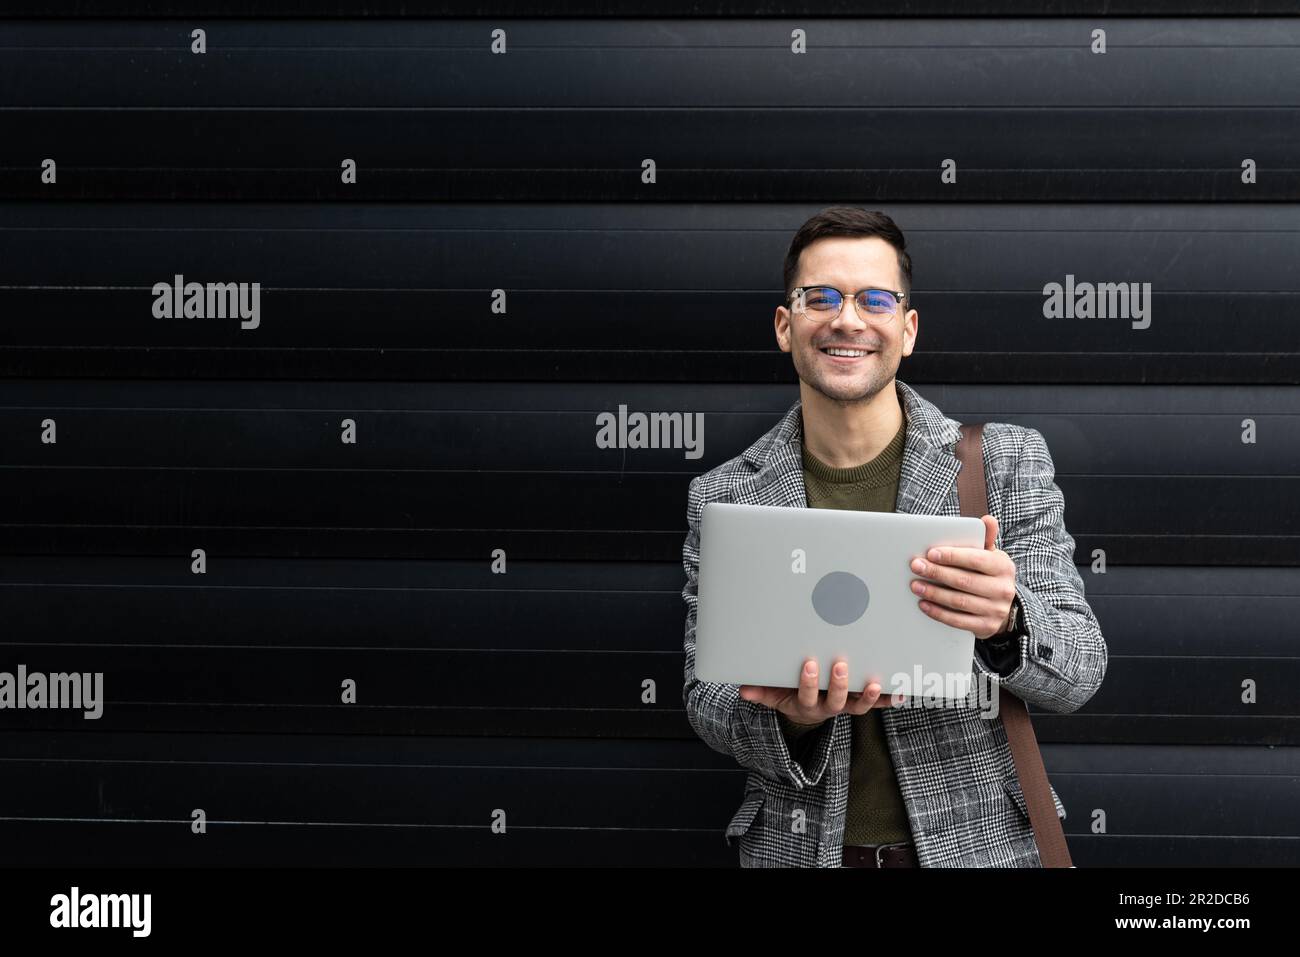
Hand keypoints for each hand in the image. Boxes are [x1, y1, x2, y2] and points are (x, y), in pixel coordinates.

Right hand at [739, 656, 905, 723]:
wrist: (806, 710)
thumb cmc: (789, 694)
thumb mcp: (773, 695)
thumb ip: (761, 692)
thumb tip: (743, 690)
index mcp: (807, 703)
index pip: (807, 695)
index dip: (809, 683)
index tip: (809, 664)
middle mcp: (829, 707)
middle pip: (837, 701)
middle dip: (840, 684)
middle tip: (842, 665)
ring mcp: (847, 705)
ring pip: (860, 705)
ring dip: (870, 696)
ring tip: (876, 683)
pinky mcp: (861, 702)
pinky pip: (879, 703)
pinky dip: (891, 698)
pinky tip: (903, 692)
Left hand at [910, 514, 1017, 640]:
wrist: (1004, 607)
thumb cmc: (989, 575)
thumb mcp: (991, 556)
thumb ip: (986, 538)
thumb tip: (987, 520)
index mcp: (1003, 567)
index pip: (976, 560)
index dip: (953, 556)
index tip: (931, 553)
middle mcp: (1003, 589)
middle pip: (964, 581)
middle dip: (937, 573)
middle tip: (916, 566)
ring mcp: (995, 610)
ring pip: (960, 602)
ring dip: (934, 593)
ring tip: (915, 585)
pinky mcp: (986, 627)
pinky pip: (958, 621)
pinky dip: (939, 613)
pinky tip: (924, 604)